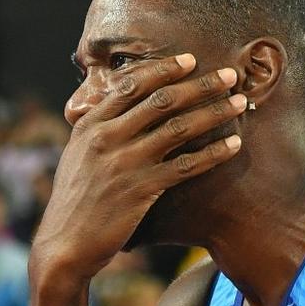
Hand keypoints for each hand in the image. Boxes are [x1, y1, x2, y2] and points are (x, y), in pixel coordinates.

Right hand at [29, 53, 243, 282]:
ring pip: (180, 127)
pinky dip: (213, 153)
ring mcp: (126, 163)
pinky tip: (233, 144)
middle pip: (162, 100)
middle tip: (230, 75)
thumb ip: (100, 127)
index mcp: (91, 124)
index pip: (132, 85)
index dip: (164, 69)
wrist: (64, 245)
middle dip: (201, 84)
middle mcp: (108, 137)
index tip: (190, 60)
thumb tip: (120, 104)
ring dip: (214, 111)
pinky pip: (187, 165)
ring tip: (240, 102)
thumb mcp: (77, 154)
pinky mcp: (142, 190)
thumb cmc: (75, 199)